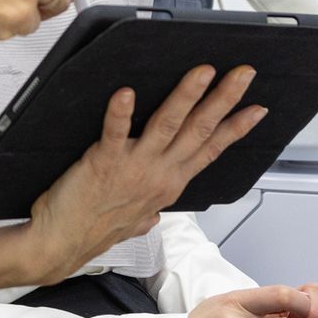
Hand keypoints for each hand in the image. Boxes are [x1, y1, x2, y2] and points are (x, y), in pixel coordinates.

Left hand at [24, 64, 264, 280]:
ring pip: (169, 125)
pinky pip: (115, 132)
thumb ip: (148, 213)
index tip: (257, 108)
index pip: (211, 150)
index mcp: (169, 184)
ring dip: (187, 96)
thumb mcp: (134, 223)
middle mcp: (159, 174)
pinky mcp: (104, 162)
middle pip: (200, 130)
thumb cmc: (93, 229)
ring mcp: (134, 167)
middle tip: (243, 73)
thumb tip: (155, 213)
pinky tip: (128, 92)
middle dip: (225, 99)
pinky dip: (122, 112)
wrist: (61, 244)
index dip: (236, 128)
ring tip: (202, 72)